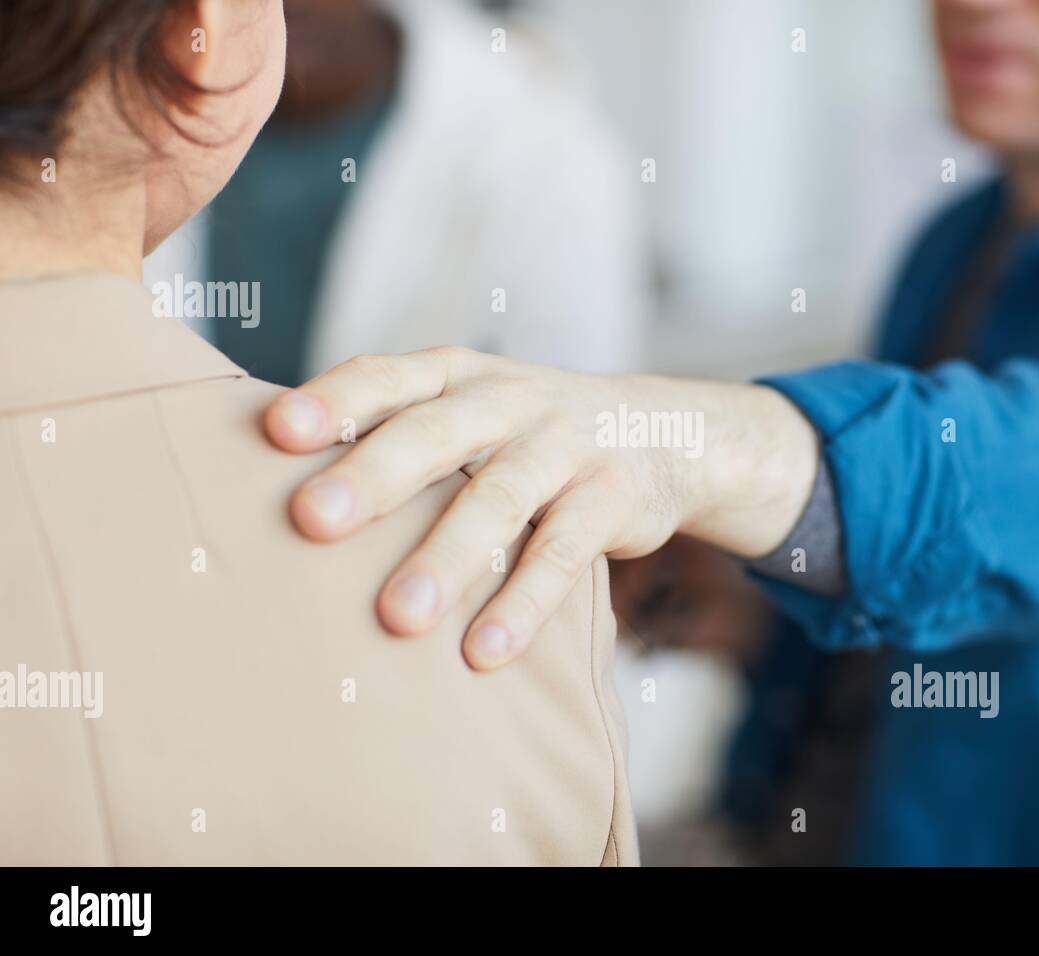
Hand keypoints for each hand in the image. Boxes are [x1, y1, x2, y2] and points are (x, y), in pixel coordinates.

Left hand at [263, 348, 817, 669]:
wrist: (662, 430)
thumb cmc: (527, 434)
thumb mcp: (469, 410)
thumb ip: (397, 434)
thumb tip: (268, 492)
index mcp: (456, 376)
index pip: (388, 377)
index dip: (335, 399)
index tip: (275, 432)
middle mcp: (508, 400)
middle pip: (436, 434)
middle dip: (375, 475)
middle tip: (313, 520)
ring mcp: (565, 446)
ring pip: (500, 499)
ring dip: (448, 558)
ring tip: (397, 618)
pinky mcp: (612, 497)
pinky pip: (564, 554)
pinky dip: (524, 604)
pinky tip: (484, 652)